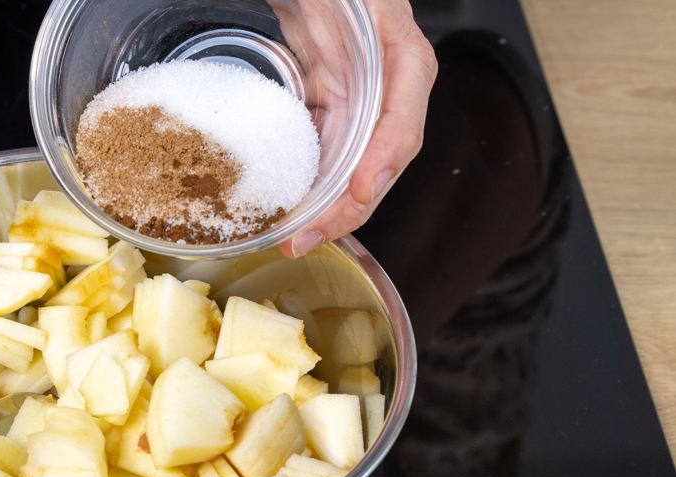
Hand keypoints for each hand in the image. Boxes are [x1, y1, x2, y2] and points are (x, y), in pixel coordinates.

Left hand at [280, 0, 436, 257]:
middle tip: (308, 237)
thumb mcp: (357, 4)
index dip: (381, 161)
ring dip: (327, 209)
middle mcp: (391, 90)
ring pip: (353, 171)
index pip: (403, 122)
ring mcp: (363, 103)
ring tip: (296, 237)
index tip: (358, 192)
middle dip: (345, 209)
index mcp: (406, 60)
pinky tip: (287, 207)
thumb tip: (356, 115)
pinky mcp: (335, 108)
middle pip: (378, 164)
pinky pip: (327, 156)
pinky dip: (311, 185)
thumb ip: (373, 39)